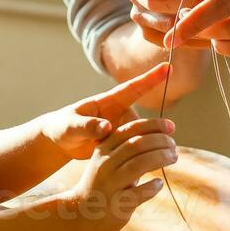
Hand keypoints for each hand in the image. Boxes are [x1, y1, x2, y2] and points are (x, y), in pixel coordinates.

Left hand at [39, 63, 171, 159]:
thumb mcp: (71, 126)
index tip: (168, 67)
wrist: (60, 141)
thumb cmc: (62, 127)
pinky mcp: (121, 141)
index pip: (133, 88)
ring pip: (141, 136)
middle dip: (151, 129)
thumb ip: (87, 126)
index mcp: (108, 102)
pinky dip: (133, 154)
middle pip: (142, 120)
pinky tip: (123, 163)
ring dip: (139, 145)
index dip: (151, 78)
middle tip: (153, 136)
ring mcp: (121, 127)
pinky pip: (134, 147)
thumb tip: (107, 127)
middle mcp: (118, 112)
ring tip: (116, 154)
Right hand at [71, 117, 177, 230]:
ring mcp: (110, 184)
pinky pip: (139, 193)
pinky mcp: (116, 204)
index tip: (171, 126)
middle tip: (173, 145)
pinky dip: (152, 186)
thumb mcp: (108, 160)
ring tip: (173, 157)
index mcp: (104, 149)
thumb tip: (162, 134)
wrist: (81, 213)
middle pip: (137, 144)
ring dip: (160, 158)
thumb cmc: (103, 184)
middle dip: (160, 141)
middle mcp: (105, 164)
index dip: (153, 125)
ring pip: (139, 165)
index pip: (130, 129)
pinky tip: (158, 183)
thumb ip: (128, 148)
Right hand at [129, 0, 229, 50]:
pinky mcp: (146, 33)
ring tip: (212, 21)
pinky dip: (191, 39)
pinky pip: (168, 40)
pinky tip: (210, 37)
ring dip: (188, 23)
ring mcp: (139, 13)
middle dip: (182, 1)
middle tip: (207, 2)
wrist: (184, 10)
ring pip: (162, 22)